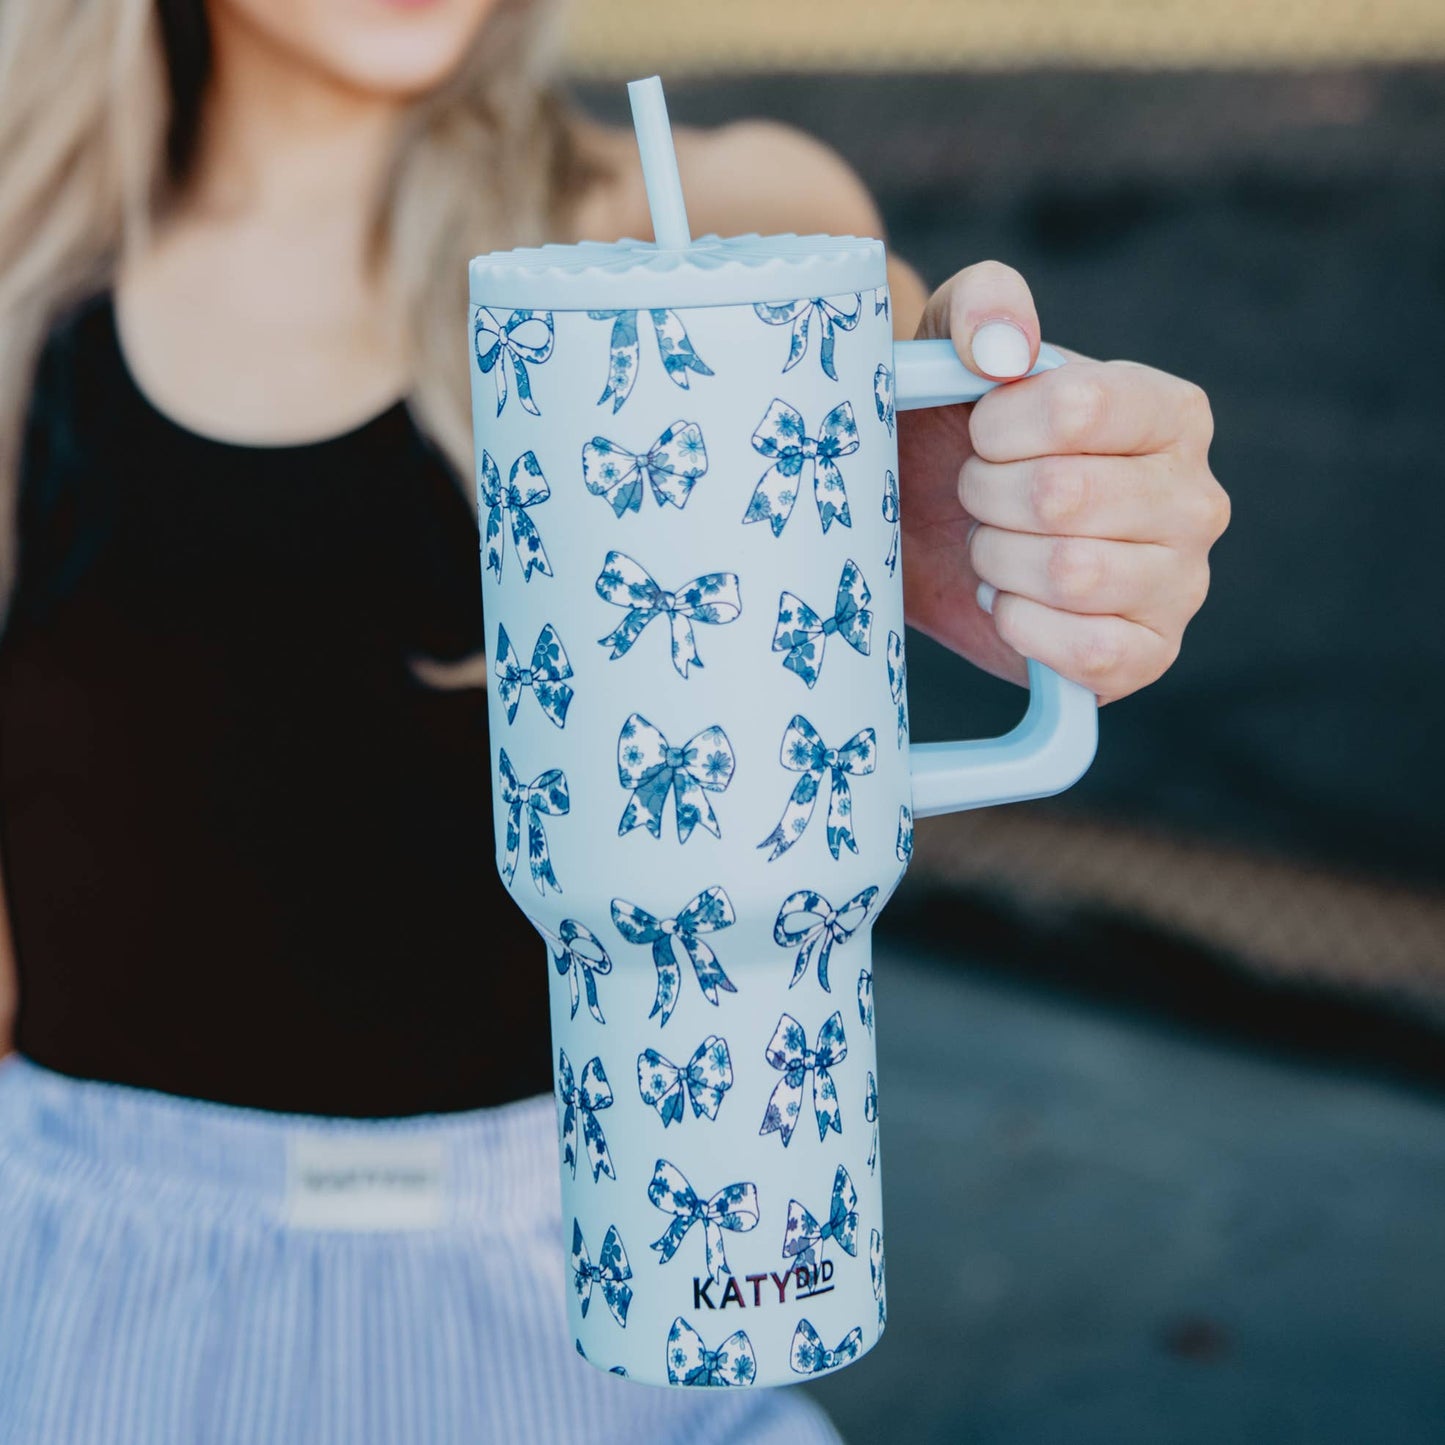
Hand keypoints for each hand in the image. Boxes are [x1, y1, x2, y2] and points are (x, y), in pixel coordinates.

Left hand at [898, 262, 1227, 703]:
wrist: (928, 530)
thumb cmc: (954, 429)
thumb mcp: (953, 342)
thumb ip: (980, 307)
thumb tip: (1003, 348)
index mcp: (1170, 411)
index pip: (1082, 407)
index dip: (999, 427)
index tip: (978, 434)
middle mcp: (1196, 497)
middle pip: (1064, 496)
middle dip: (986, 497)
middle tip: (976, 497)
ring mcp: (1181, 583)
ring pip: (1071, 574)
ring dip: (998, 561)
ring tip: (993, 547)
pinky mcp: (1148, 655)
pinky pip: (1090, 652)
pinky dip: (1021, 627)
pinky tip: (1009, 603)